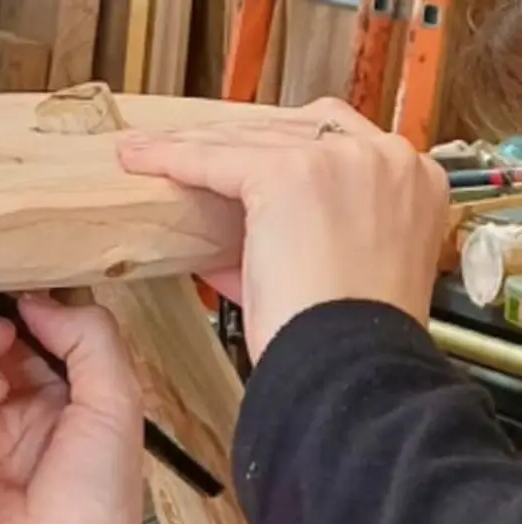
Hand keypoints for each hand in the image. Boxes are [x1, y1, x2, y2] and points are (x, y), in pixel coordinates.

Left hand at [116, 98, 448, 361]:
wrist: (348, 362)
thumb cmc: (342, 339)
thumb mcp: (330, 275)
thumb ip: (286, 246)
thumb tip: (219, 246)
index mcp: (411, 181)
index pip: (334, 141)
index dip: (277, 145)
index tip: (236, 153)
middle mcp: (384, 158)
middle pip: (290, 129)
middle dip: (231, 138)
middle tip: (183, 147)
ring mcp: (343, 160)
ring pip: (250, 139)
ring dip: (194, 145)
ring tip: (147, 152)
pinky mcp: (292, 174)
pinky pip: (218, 159)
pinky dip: (175, 160)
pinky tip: (143, 161)